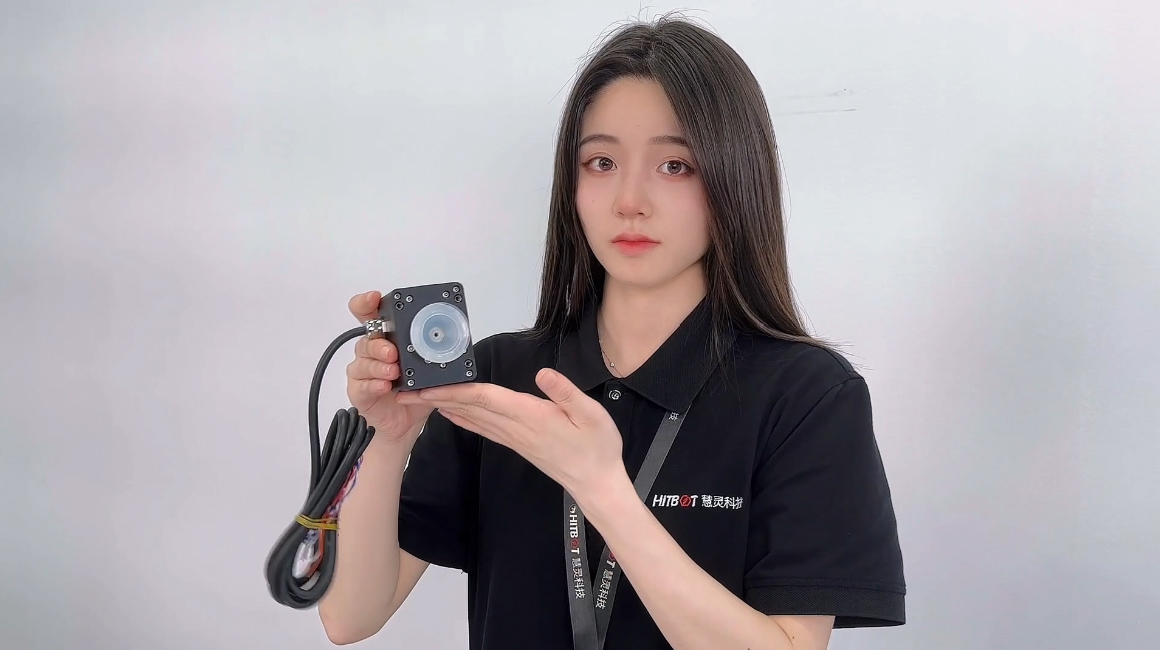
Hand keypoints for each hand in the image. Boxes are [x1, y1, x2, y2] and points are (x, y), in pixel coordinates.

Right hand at [345, 290, 433, 444]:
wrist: (405, 425)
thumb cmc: (415, 393)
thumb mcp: (430, 369)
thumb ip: (435, 353)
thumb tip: (455, 339)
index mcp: (387, 340)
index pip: (370, 315)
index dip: (367, 303)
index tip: (373, 298)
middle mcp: (372, 352)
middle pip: (367, 340)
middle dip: (379, 345)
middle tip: (392, 352)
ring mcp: (364, 371)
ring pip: (363, 361)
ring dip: (378, 366)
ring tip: (393, 371)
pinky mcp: (359, 391)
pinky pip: (361, 384)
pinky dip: (373, 384)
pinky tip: (384, 386)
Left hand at [396, 368, 625, 499]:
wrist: (597, 483)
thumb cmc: (598, 448)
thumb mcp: (592, 415)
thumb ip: (566, 394)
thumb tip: (544, 374)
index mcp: (530, 416)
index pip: (485, 399)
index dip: (454, 390)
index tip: (428, 386)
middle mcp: (516, 428)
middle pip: (470, 408)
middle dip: (437, 398)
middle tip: (406, 390)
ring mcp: (514, 438)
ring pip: (473, 418)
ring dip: (445, 406)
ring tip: (420, 398)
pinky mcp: (517, 443)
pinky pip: (483, 428)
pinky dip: (463, 418)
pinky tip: (450, 412)